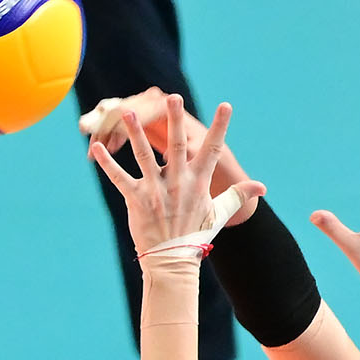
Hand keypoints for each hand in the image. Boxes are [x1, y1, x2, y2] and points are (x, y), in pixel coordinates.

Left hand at [87, 95, 263, 261]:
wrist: (173, 261)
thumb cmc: (196, 235)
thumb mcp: (220, 213)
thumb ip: (238, 195)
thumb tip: (263, 188)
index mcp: (198, 182)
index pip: (213, 150)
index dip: (220, 127)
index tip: (226, 106)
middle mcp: (178, 183)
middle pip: (176, 146)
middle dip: (175, 121)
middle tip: (173, 98)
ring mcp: (156, 191)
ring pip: (144, 157)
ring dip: (136, 134)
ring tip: (127, 112)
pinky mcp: (137, 201)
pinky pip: (119, 179)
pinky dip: (107, 164)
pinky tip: (96, 148)